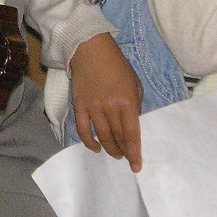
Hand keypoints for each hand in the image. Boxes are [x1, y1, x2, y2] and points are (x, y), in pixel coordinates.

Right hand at [69, 32, 143, 170]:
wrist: (90, 49)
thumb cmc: (117, 65)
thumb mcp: (135, 84)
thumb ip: (135, 105)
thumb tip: (131, 123)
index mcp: (127, 102)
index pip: (131, 134)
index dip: (134, 153)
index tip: (137, 166)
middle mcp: (110, 107)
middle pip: (117, 137)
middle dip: (123, 151)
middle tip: (126, 157)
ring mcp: (93, 107)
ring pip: (101, 136)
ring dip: (109, 148)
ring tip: (114, 153)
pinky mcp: (79, 105)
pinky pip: (83, 128)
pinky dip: (88, 141)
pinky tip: (95, 147)